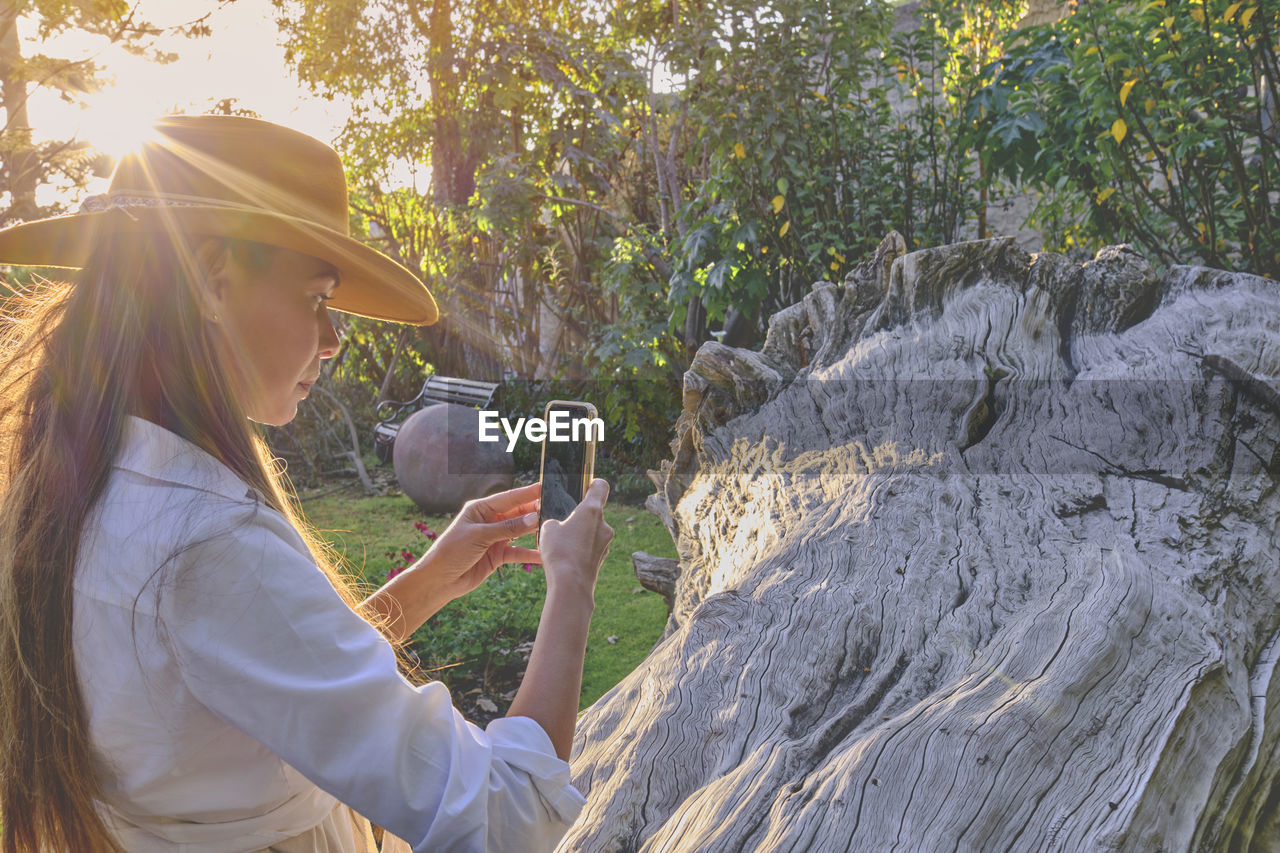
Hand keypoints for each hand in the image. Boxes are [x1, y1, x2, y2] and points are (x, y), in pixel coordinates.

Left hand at [417, 482, 541, 603]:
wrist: (439, 580)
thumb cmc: (451, 551)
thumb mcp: (479, 536)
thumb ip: (508, 527)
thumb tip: (533, 517)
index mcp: (481, 509)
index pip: (509, 498)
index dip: (528, 493)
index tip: (546, 487)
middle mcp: (490, 521)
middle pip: (518, 513)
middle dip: (535, 511)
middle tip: (556, 508)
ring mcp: (495, 538)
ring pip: (520, 531)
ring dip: (534, 531)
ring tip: (553, 528)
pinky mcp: (498, 555)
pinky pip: (518, 551)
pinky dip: (530, 553)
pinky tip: (544, 554)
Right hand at [537, 479, 613, 599]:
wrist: (571, 585)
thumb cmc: (559, 552)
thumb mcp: (547, 528)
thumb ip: (555, 519)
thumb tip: (558, 523)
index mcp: (592, 510)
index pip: (601, 486)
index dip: (593, 484)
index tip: (585, 487)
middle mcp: (604, 525)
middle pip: (594, 512)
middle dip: (580, 516)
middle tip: (563, 523)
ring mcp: (606, 543)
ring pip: (592, 531)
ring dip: (581, 534)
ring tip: (562, 544)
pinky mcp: (602, 558)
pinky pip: (591, 547)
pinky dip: (582, 548)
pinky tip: (568, 557)